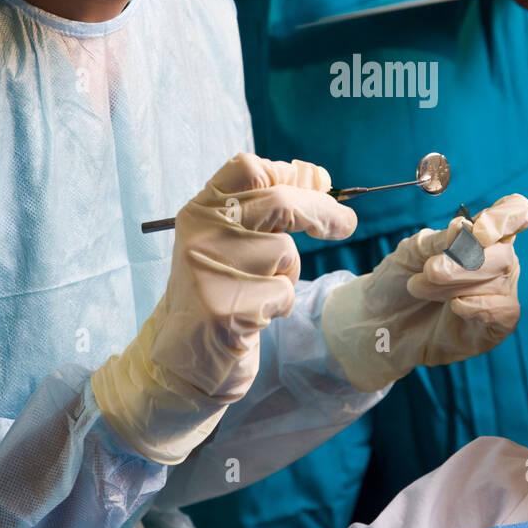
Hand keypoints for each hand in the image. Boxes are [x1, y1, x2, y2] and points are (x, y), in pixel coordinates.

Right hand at [92, 154, 356, 462]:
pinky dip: (280, 304)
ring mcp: (210, 271)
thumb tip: (318, 176)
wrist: (182, 357)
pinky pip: (283, 293)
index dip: (288, 173)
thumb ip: (269, 207)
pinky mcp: (225, 308)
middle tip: (346, 224)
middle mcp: (200, 235)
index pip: (248, 169)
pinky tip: (254, 316)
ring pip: (285, 253)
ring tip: (259, 291)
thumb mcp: (234, 242)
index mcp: (200, 211)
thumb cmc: (218, 291)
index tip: (317, 184)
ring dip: (288, 275)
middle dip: (321, 212)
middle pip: (278, 203)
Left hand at [321, 196, 527, 391]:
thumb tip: (463, 227)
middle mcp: (497, 261)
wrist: (381, 321)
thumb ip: (439, 239)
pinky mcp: (496, 326)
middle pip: (502, 253)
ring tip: (420, 288)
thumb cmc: (398, 280)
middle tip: (428, 271)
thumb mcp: (411, 251)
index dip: (505, 218)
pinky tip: (455, 306)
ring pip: (498, 281)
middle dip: (462, 263)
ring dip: (455, 285)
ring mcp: (499, 293)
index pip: (515, 212)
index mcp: (481, 235)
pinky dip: (479, 307)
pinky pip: (505, 311)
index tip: (478, 233)